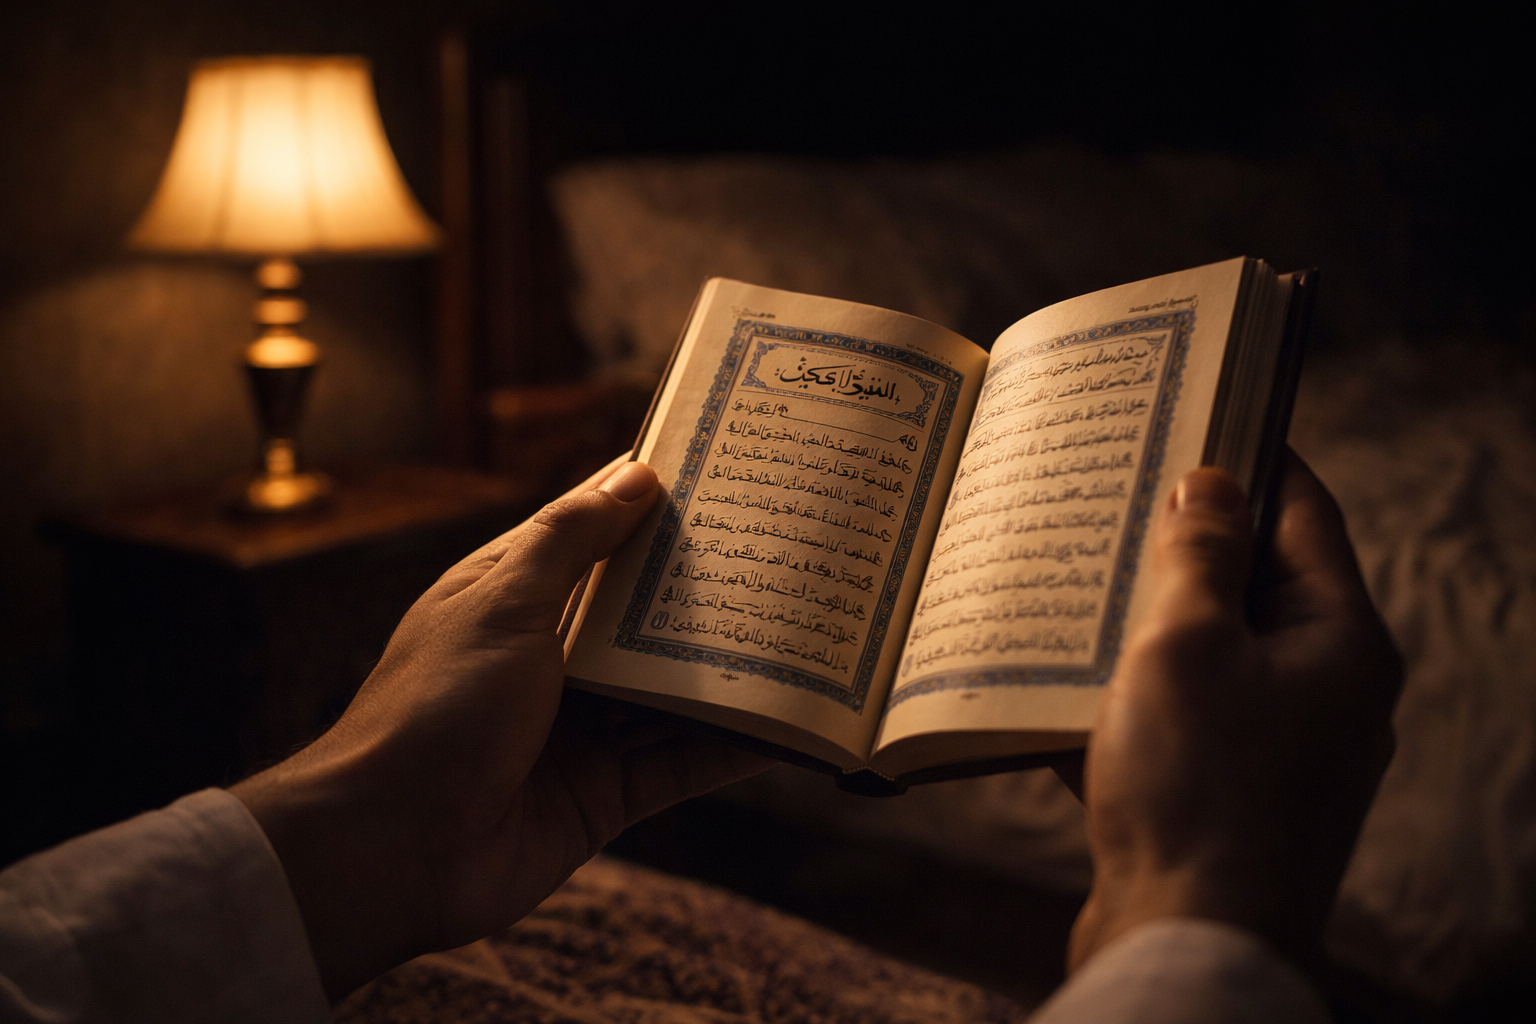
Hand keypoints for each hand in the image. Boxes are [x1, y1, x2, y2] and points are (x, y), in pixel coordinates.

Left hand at [232, 457, 773, 999]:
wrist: (390, 853)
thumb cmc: (433, 709)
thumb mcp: (502, 602)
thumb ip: (572, 541)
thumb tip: (637, 475)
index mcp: (515, 595)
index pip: (595, 530)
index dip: (654, 499)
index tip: (726, 467)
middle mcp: (553, 656)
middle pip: (647, 610)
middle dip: (712, 583)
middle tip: (795, 547)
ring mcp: (583, 726)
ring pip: (676, 686)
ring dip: (734, 667)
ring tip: (813, 631)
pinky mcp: (606, 792)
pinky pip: (685, 761)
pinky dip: (736, 746)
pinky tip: (793, 728)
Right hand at [1067, 452, 1401, 970]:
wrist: (1185, 941)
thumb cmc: (1196, 787)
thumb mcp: (1187, 645)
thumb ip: (1201, 556)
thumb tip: (1212, 483)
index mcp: (1339, 640)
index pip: (1305, 513)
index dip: (1250, 456)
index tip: (1192, 413)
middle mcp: (1321, 689)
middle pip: (1252, 583)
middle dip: (1179, 541)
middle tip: (1109, 490)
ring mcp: (1275, 746)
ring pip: (1205, 652)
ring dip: (1141, 619)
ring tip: (1070, 574)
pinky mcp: (1225, 792)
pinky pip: (1177, 717)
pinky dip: (1126, 691)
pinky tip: (1056, 677)